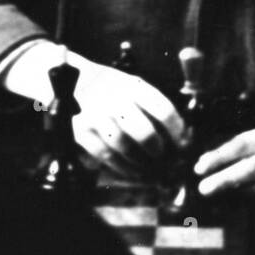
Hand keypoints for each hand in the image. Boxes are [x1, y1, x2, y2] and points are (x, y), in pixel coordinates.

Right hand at [71, 58, 188, 176]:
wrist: (71, 81)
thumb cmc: (111, 87)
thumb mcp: (132, 85)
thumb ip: (153, 106)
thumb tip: (182, 134)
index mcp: (133, 86)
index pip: (163, 110)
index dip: (177, 131)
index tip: (183, 144)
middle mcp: (114, 99)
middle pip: (144, 132)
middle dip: (158, 150)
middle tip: (162, 157)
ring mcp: (96, 116)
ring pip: (123, 147)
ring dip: (140, 164)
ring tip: (148, 171)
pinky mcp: (80, 131)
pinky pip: (104, 156)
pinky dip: (119, 168)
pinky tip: (129, 173)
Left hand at [194, 128, 254, 197]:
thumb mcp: (251, 144)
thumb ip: (228, 154)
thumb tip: (201, 166)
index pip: (239, 146)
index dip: (218, 157)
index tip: (198, 169)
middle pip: (250, 168)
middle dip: (224, 179)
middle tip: (202, 188)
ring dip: (235, 192)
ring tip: (216, 191)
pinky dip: (249, 202)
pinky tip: (235, 199)